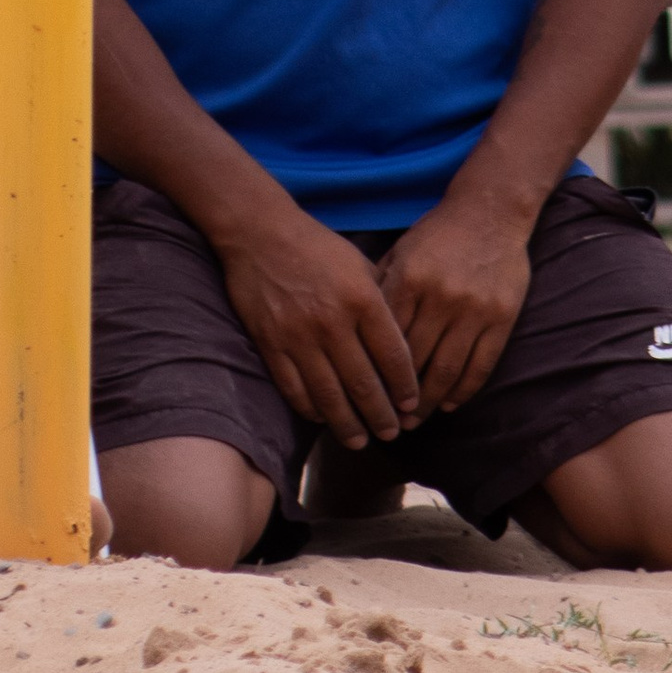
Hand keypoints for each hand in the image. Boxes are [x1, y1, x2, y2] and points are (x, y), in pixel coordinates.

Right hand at [213, 193, 419, 449]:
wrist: (260, 231)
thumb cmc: (316, 246)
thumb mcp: (359, 263)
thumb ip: (381, 300)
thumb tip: (403, 342)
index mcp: (363, 298)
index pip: (394, 357)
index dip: (406, 389)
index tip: (411, 406)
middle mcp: (334, 322)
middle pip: (365, 385)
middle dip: (382, 417)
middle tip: (391, 433)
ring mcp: (300, 336)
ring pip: (330, 397)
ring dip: (349, 425)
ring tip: (361, 440)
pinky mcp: (271, 344)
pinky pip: (295, 390)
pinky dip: (311, 411)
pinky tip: (323, 419)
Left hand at [377, 180, 537, 413]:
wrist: (490, 212)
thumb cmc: (437, 234)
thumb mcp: (401, 251)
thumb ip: (381, 287)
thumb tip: (354, 329)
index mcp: (409, 279)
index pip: (387, 339)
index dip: (376, 373)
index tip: (367, 396)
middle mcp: (440, 297)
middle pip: (415, 361)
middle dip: (400, 397)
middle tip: (388, 421)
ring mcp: (473, 310)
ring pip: (447, 370)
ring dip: (430, 403)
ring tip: (417, 420)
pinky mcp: (501, 319)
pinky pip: (480, 366)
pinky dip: (464, 390)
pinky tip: (450, 403)